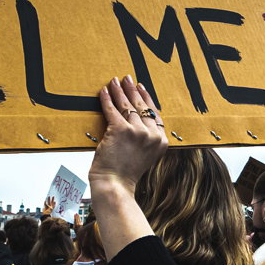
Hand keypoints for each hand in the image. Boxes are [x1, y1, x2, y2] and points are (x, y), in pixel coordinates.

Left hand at [89, 77, 166, 191]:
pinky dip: (107, 99)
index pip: (154, 115)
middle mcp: (152, 135)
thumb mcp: (144, 156)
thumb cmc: (125, 173)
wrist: (115, 185)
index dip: (147, 99)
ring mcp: (137, 132)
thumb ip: (145, 140)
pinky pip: (112, 110)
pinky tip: (104, 91)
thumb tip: (136, 119)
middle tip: (127, 78)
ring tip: (115, 81)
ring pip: (127, 106)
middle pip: (142, 107)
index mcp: (161, 142)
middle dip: (133, 90)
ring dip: (120, 91)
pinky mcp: (120, 130)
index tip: (141, 88)